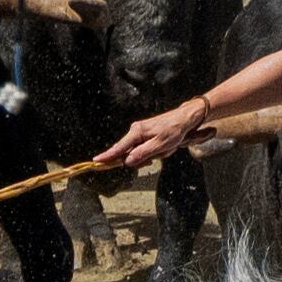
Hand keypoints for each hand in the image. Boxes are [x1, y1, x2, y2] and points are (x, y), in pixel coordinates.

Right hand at [97, 96, 214, 171]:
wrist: (184, 119)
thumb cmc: (174, 131)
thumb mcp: (160, 146)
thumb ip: (142, 154)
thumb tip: (127, 161)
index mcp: (137, 132)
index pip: (119, 147)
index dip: (108, 156)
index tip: (96, 161)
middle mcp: (136, 131)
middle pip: (129, 152)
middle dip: (141, 158)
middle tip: (155, 157)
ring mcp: (140, 132)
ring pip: (139, 151)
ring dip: (151, 154)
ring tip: (164, 149)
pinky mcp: (146, 134)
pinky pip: (145, 148)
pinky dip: (154, 151)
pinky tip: (164, 147)